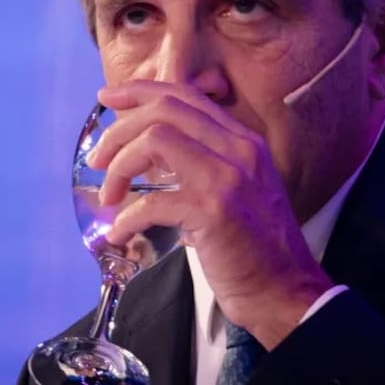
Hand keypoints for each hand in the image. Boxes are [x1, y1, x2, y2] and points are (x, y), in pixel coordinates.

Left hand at [87, 80, 333, 349]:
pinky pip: (153, 201)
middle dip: (119, 130)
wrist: (287, 292)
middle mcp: (239, 150)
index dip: (140, 91)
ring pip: (155, 140)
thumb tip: (146, 154)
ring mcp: (228, 178)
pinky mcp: (215, 212)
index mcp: (242, 141)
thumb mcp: (235, 190)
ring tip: (109, 196)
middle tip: (98, 159)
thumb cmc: (255, 248)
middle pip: (164, 111)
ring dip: (120, 166)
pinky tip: (121, 234)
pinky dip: (128, 217)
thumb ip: (201, 164)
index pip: (184, 96)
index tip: (107, 97)